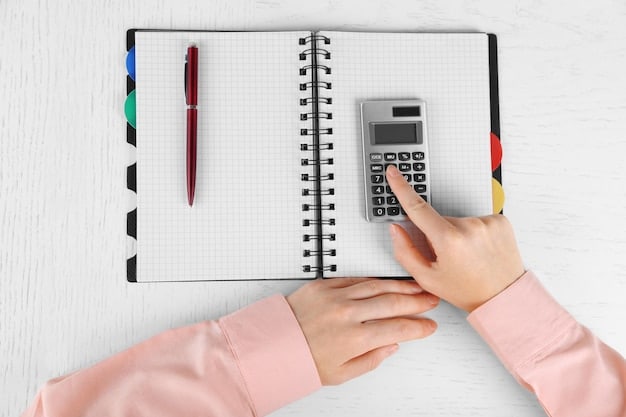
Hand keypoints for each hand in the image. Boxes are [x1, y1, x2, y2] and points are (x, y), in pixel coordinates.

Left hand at [286, 277, 437, 384]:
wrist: (272, 343)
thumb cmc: (302, 359)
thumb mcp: (340, 374)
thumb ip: (371, 359)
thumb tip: (392, 345)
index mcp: (353, 339)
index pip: (397, 328)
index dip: (418, 327)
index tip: (428, 326)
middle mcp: (346, 314)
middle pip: (392, 302)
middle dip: (417, 301)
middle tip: (430, 301)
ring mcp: (335, 297)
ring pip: (377, 286)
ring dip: (401, 286)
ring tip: (416, 287)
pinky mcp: (323, 285)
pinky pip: (356, 279)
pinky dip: (374, 280)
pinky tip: (386, 281)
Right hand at [385, 165, 524, 312]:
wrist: (504, 298)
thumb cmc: (468, 291)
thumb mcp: (428, 278)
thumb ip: (405, 252)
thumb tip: (396, 229)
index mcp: (449, 240)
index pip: (418, 208)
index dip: (402, 188)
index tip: (394, 173)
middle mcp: (469, 226)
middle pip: (440, 219)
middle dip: (438, 234)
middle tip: (450, 257)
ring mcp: (487, 221)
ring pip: (459, 220)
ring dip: (458, 233)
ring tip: (468, 256)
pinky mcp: (500, 220)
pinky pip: (477, 220)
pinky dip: (474, 232)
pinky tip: (479, 249)